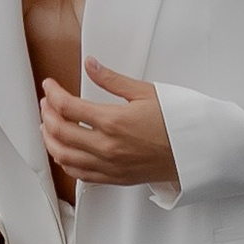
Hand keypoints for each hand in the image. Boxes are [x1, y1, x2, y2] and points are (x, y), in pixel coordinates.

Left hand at [41, 59, 177, 188]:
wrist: (196, 151)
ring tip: (49, 125)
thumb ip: (112, 80)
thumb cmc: (177, 123)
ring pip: (63, 157)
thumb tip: (91, 65)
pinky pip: (79, 174)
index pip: (67, 107)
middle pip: (59, 131)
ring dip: (50, 139)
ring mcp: (109, 165)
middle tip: (47, 102)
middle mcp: (107, 147)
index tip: (50, 86)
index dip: (52, 94)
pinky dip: (65, 162)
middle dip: (47, 114)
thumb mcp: (146, 92)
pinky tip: (64, 151)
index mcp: (114, 121)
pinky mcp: (114, 178)